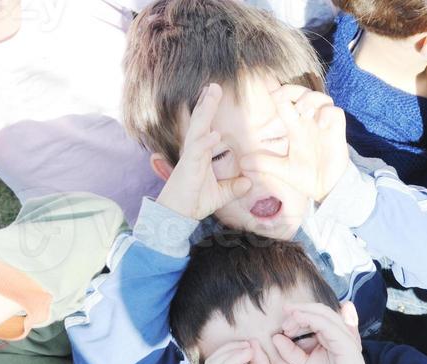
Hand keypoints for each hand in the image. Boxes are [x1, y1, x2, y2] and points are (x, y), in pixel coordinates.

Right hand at [155, 84, 253, 220]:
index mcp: (200, 154)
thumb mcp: (221, 195)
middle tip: (213, 85)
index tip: (213, 94)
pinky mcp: (188, 169)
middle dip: (206, 104)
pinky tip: (214, 134)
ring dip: (204, 113)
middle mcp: (193, 152)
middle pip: (200, 123)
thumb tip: (248, 183)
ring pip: (197, 130)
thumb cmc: (194, 202)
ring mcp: (190, 158)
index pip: (205, 128)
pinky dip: (205, 142)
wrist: (178, 215)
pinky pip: (197, 152)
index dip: (208, 111)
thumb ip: (234, 187)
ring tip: (211, 95)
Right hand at [202, 341, 285, 363]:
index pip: (217, 362)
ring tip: (250, 350)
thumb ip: (257, 361)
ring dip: (232, 353)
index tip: (250, 344)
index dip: (231, 349)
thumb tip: (252, 341)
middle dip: (230, 348)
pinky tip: (247, 355)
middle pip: (212, 361)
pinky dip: (233, 360)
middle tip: (249, 345)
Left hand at [240, 84, 350, 203]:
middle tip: (283, 98)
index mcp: (294, 128)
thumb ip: (264, 163)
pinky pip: (335, 112)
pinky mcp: (337, 132)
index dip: (277, 93)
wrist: (327, 190)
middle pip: (302, 93)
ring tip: (304, 111)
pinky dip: (327, 114)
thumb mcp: (282, 169)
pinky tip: (321, 124)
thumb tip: (242, 162)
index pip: (285, 101)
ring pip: (321, 98)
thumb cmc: (306, 178)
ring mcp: (323, 126)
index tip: (269, 95)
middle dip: (292, 90)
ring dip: (310, 99)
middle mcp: (309, 123)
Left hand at [269, 302, 371, 363]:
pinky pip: (328, 325)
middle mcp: (339, 332)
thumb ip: (291, 352)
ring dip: (304, 312)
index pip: (315, 317)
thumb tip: (275, 337)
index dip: (298, 317)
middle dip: (299, 310)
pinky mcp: (346, 342)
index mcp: (331, 335)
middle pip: (319, 310)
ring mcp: (344, 336)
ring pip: (324, 314)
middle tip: (284, 319)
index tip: (284, 327)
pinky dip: (312, 318)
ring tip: (289, 316)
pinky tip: (298, 317)